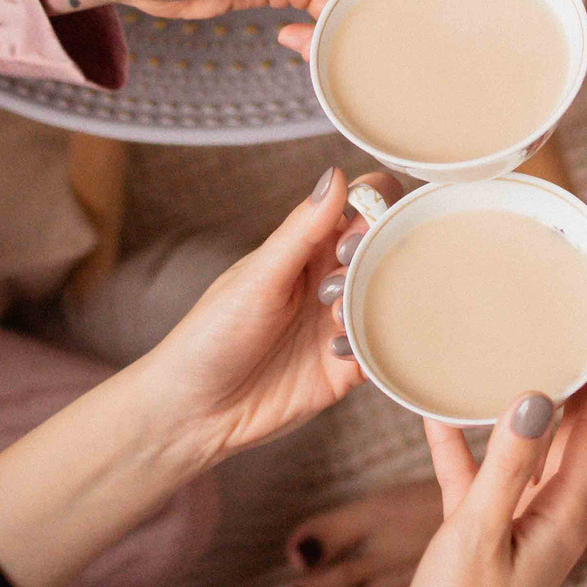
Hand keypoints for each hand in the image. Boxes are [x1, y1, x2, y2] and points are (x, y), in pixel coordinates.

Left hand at [130, 168, 396, 466]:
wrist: (195, 412)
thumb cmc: (211, 336)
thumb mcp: (257, 279)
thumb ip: (301, 231)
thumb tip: (337, 174)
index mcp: (308, 247)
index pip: (362, 206)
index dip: (379, 200)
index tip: (378, 214)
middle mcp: (332, 279)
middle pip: (387, 248)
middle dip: (383, 254)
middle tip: (344, 276)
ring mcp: (342, 322)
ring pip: (392, 297)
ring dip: (377, 301)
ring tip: (333, 319)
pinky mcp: (349, 366)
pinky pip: (385, 347)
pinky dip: (378, 345)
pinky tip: (339, 351)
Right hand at [363, 313, 586, 586]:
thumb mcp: (479, 538)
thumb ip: (506, 467)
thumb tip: (538, 397)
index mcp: (568, 516)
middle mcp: (552, 518)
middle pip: (574, 428)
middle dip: (579, 370)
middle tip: (578, 309)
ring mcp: (516, 530)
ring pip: (524, 447)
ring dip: (518, 399)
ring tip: (514, 343)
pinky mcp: (478, 542)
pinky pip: (476, 478)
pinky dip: (460, 446)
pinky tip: (436, 410)